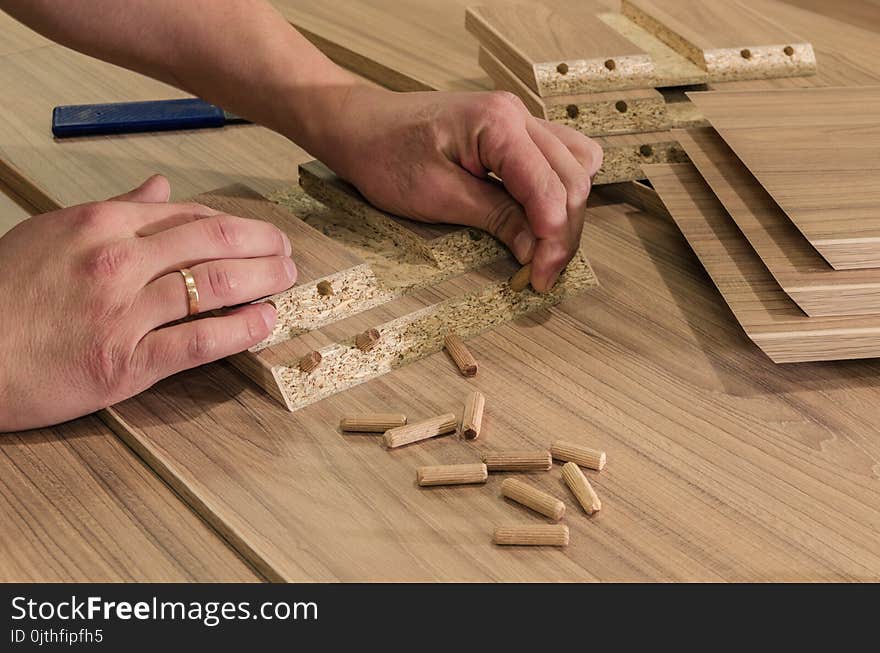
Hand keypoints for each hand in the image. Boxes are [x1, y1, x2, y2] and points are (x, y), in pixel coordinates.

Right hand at [0, 175, 295, 431]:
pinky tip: (265, 324)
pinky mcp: (126, 362)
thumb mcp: (51, 234)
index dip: (235, 224)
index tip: (259, 232)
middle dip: (261, 246)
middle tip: (288, 254)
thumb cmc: (4, 294)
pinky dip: (240, 331)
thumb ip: (113, 210)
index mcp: (100, 224)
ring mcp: (124, 311)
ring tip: (287, 282)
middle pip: (212, 243)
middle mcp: (118, 260)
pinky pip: (198, 342)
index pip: (188, 215)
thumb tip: (159, 186)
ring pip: (213, 286)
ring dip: (262, 282)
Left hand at [318, 86, 602, 290]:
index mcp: (498, 123)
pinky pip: (561, 158)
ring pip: (577, 167)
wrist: (361, 127)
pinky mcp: (515, 133)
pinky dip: (560, 191)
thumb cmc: (386, 156)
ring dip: (569, 212)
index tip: (540, 279)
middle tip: (541, 276)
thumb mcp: (437, 195)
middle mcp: (519, 114)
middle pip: (572, 179)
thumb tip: (537, 250)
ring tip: (543, 251)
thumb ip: (495, 218)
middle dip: (564, 233)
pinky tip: (542, 218)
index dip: (553, 239)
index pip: (550, 187)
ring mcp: (521, 120)